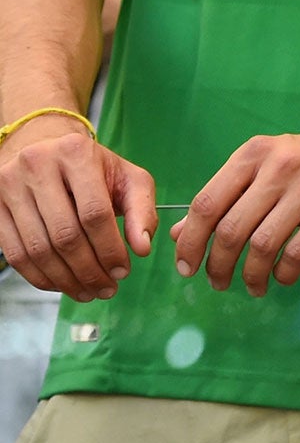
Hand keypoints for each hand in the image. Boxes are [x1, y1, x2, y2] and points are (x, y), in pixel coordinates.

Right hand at [0, 113, 156, 302]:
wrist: (47, 150)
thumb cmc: (94, 168)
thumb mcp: (127, 178)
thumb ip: (142, 210)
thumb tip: (143, 248)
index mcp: (76, 153)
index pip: (95, 212)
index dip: (110, 248)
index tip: (123, 271)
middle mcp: (38, 166)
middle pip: (65, 235)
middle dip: (89, 270)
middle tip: (106, 289)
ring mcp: (10, 186)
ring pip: (38, 249)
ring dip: (65, 279)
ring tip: (87, 292)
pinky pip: (15, 254)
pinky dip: (40, 277)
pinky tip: (61, 284)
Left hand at [168, 104, 299, 297]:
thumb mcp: (272, 166)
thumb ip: (229, 196)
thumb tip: (181, 234)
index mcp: (255, 154)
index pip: (207, 202)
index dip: (190, 241)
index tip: (186, 267)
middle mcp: (279, 166)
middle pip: (231, 229)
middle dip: (217, 266)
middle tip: (218, 283)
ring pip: (262, 244)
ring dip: (250, 275)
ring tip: (251, 286)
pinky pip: (297, 253)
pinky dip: (284, 273)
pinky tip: (284, 277)